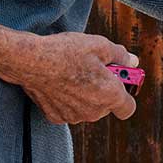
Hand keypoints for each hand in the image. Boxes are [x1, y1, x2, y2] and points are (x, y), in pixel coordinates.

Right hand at [12, 32, 138, 124]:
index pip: (128, 108)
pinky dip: (66, 99)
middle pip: (106, 105)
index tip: (119, 82)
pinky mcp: (56, 117)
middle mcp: (94, 111)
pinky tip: (58, 82)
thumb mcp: (99, 45)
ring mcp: (74, 117)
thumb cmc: (66, 51)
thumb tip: (132, 61)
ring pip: (86, 108)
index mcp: (109, 95)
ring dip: (84, 95)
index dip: (125, 95)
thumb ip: (120, 56)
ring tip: (72, 72)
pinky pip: (68, 109)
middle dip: (103, 90)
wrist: (30, 61)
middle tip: (93, 69)